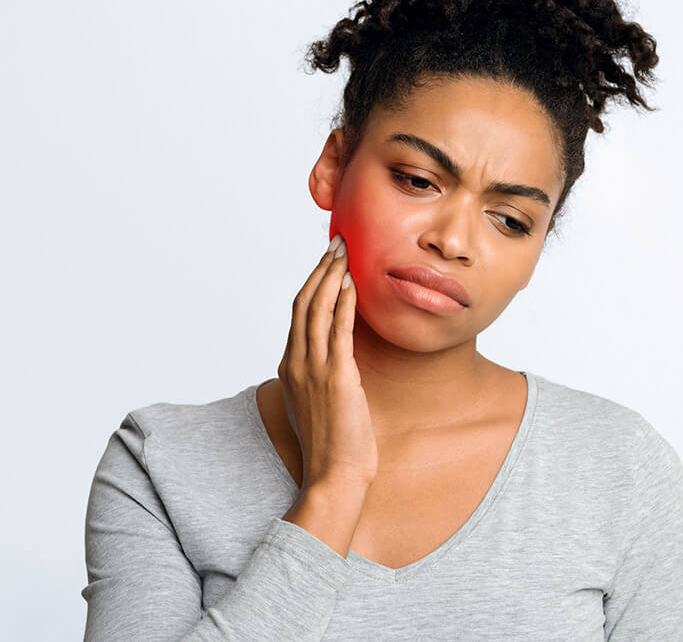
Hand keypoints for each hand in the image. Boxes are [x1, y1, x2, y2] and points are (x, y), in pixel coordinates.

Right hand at [276, 234, 377, 488]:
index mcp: (291, 368)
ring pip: (317, 309)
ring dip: (332, 275)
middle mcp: (296, 363)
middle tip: (337, 243)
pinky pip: (338, 329)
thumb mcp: (320, 404)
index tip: (328, 261)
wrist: (334, 477)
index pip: (299, 313)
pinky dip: (344, 301)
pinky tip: (353, 282)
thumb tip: (336, 362)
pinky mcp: (335, 376)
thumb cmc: (333, 447)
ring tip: (345, 251)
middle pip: (304, 302)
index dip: (313, 282)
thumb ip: (322, 378)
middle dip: (321, 268)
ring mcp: (313, 369)